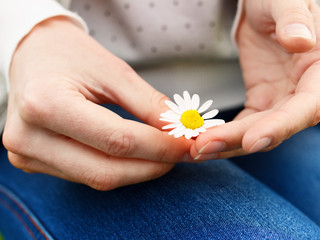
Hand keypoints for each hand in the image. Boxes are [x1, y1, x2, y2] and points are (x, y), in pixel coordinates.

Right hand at [3, 17, 192, 189]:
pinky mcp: (33, 162)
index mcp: (46, 104)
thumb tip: (182, 130)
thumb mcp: (113, 71)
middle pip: (107, 171)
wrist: (33, 53)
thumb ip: (149, 104)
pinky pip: (87, 176)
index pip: (118, 140)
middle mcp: (29, 137)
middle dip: (153, 165)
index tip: (188, 143)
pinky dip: (118, 168)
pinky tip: (135, 154)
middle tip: (181, 152)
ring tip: (162, 152)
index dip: (160, 147)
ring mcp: (28, 154)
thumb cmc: (70, 54)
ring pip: (98, 179)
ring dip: (138, 170)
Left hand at [191, 0, 319, 159]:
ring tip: (195, 149)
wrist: (263, 7)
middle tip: (203, 147)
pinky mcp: (263, 102)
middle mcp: (308, 90)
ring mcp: (284, 99)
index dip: (281, 126)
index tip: (251, 141)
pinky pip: (245, 125)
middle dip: (240, 140)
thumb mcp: (284, 0)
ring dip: (228, 143)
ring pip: (258, 131)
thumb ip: (294, 18)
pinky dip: (224, 134)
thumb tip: (301, 42)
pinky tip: (201, 140)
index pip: (307, 105)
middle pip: (278, 127)